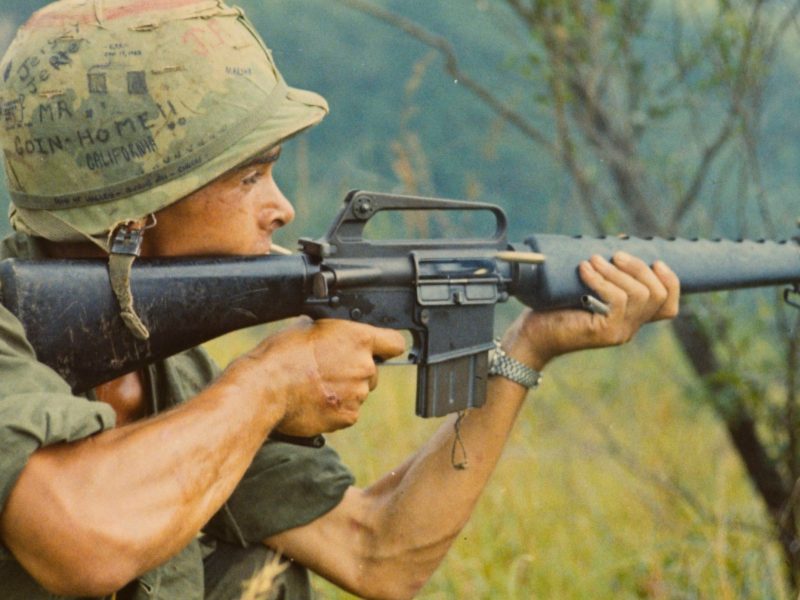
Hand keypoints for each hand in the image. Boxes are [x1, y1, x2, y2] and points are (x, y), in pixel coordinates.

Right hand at [225, 318, 405, 436]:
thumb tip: (336, 334)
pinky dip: (335, 409)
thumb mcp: (309, 326)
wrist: (264, 389)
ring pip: (358, 392)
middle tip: (328, 370)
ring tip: (315, 386)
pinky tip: (314, 401)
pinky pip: (348, 412)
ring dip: (344, 391)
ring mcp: (358, 394)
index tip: (377, 350)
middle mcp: (365, 367)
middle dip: (355, 371)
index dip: (385, 346)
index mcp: (359, 339)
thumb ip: (334, 332)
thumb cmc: (281, 354)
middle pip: (372, 371)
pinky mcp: (347, 417)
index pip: (394, 343)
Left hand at [502, 252, 679, 369]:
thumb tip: (622, 240)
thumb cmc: (553, 308)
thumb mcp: (585, 286)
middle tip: (615, 255)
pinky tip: (584, 270)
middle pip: (657, 295)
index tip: (655, 262)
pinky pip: (616, 300)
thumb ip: (606, 272)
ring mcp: (619, 332)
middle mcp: (629, 328)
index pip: (668, 308)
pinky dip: (601, 280)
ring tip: (593, 260)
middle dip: (640, 268)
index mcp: (630, 318)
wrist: (530, 336)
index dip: (670, 282)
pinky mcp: (605, 333)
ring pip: (639, 295)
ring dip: (616, 271)